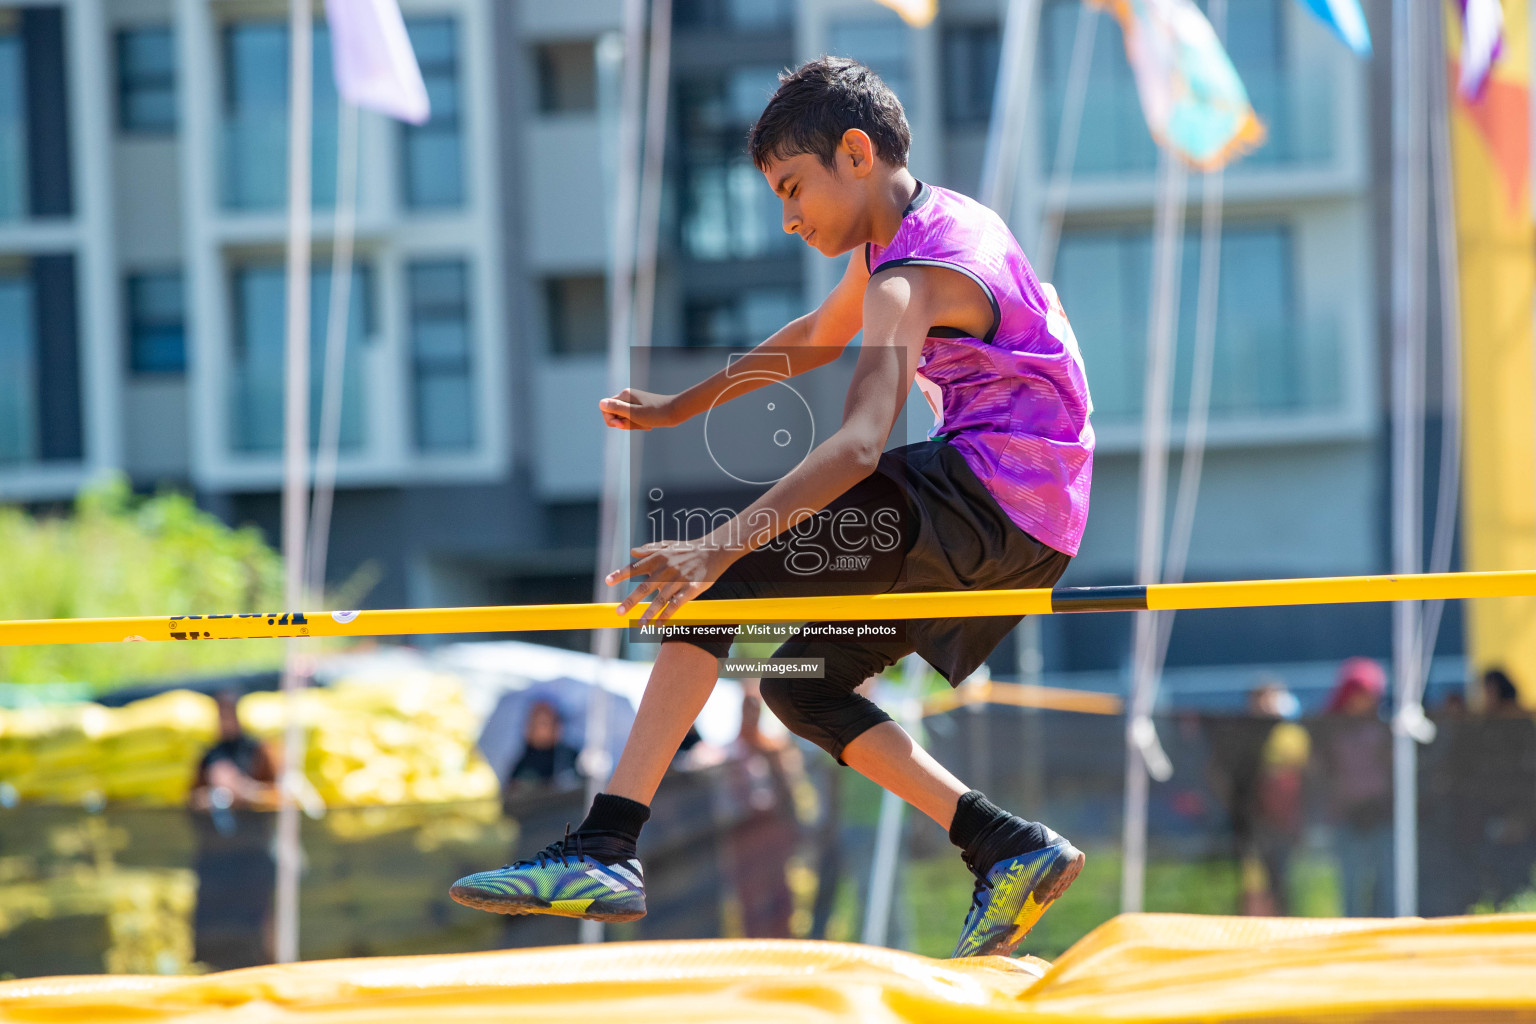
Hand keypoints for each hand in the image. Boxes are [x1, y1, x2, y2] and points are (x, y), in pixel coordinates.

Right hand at [599, 388, 676, 430]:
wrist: (676, 412)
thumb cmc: (656, 413)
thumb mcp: (634, 414)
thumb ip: (617, 408)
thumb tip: (600, 403)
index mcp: (624, 395)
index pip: (605, 408)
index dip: (611, 420)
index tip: (621, 426)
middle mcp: (627, 396)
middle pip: (615, 414)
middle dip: (623, 423)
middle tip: (638, 425)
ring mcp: (633, 401)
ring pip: (624, 418)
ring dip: (632, 425)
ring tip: (645, 425)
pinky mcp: (640, 407)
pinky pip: (632, 419)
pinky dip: (638, 424)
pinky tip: (648, 426)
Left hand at [607, 539, 727, 624]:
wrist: (713, 550)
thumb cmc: (687, 549)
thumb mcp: (667, 545)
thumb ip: (649, 549)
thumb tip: (631, 552)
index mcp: (658, 558)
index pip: (635, 567)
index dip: (620, 574)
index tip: (607, 581)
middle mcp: (666, 569)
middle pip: (644, 587)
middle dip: (630, 601)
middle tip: (619, 613)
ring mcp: (678, 579)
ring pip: (661, 599)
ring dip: (649, 613)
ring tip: (640, 624)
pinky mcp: (691, 588)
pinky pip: (677, 604)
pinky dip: (668, 614)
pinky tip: (660, 623)